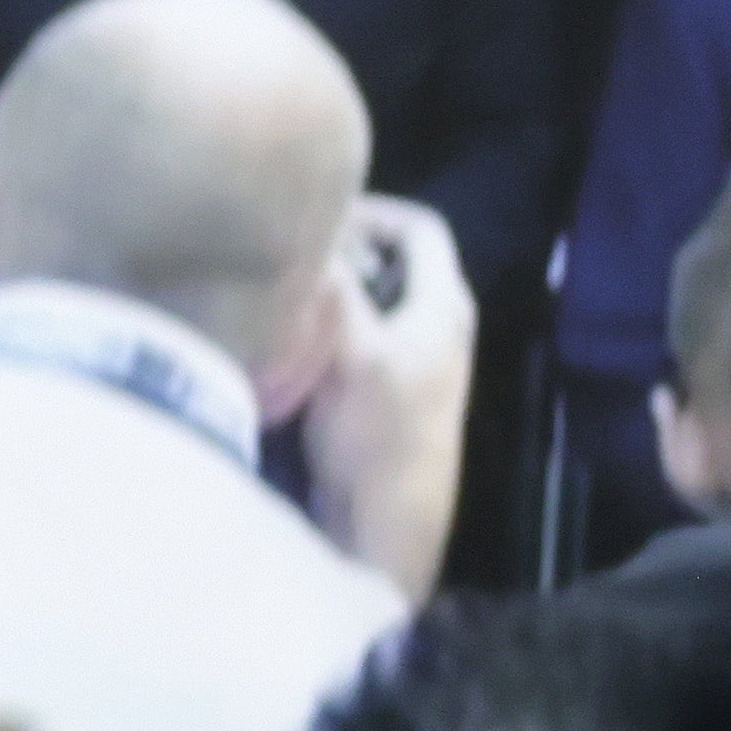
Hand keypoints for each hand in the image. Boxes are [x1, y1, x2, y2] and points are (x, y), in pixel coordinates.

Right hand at [307, 188, 483, 600]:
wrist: (389, 518)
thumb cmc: (377, 433)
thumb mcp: (350, 352)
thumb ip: (336, 289)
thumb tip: (311, 238)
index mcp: (445, 305)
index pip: (420, 226)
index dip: (370, 212)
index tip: (315, 219)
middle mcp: (442, 322)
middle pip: (395, 258)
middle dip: (344, 250)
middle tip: (290, 255)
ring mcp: (421, 355)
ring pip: (377, 294)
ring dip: (334, 288)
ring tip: (285, 293)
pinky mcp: (396, 384)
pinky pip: (366, 328)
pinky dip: (334, 321)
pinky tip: (296, 338)